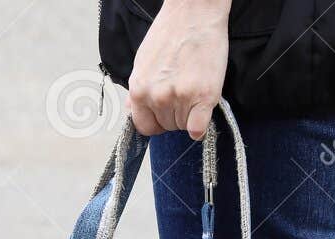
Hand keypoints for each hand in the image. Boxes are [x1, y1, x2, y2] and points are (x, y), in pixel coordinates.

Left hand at [126, 0, 229, 138]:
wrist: (194, 13)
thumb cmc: (170, 33)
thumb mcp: (143, 62)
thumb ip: (138, 90)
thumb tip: (132, 110)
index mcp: (139, 89)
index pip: (144, 126)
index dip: (156, 123)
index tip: (165, 115)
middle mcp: (156, 96)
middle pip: (167, 126)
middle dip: (176, 114)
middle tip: (184, 91)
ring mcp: (179, 97)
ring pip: (183, 127)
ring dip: (190, 115)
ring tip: (193, 89)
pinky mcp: (202, 97)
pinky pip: (198, 129)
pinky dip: (201, 126)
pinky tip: (203, 110)